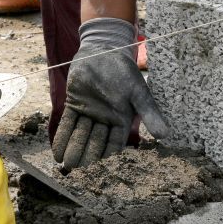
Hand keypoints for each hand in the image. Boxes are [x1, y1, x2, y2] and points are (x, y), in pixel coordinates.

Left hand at [52, 17, 172, 169]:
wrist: (104, 49)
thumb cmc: (124, 71)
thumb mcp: (138, 92)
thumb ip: (149, 113)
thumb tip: (166, 135)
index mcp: (121, 120)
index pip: (113, 144)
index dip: (106, 158)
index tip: (100, 173)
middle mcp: (104, 120)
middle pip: (95, 143)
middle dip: (87, 157)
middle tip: (79, 173)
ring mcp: (88, 112)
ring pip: (80, 135)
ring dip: (73, 150)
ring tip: (66, 167)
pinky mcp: (74, 104)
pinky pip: (68, 124)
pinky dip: (63, 136)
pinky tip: (57, 151)